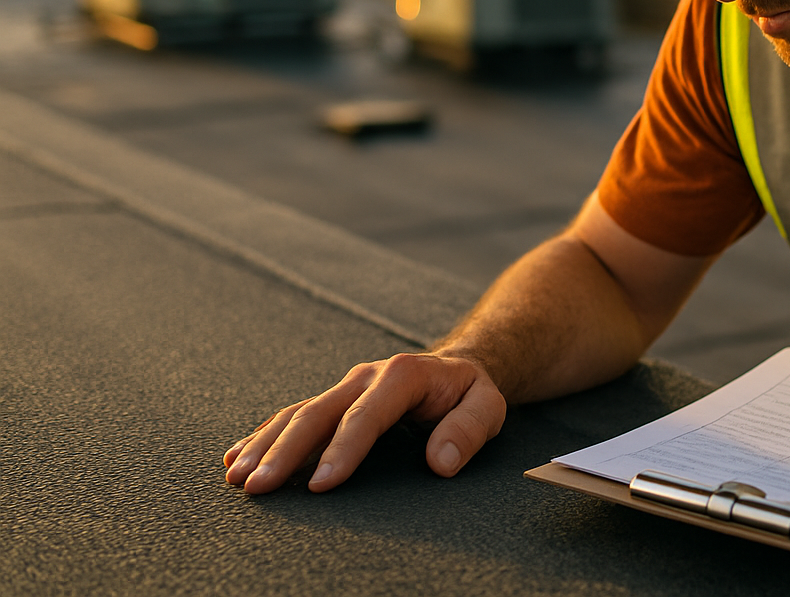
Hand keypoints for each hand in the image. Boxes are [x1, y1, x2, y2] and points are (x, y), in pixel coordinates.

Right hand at [223, 352, 506, 494]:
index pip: (366, 416)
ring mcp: (344, 387)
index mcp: (402, 375)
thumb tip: (442, 461)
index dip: (342, 450)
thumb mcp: (488, 405)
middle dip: (285, 452)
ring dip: (263, 445)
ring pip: (296, 414)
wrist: (455, 368)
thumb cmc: (469, 392)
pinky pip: (291, 416)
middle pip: (317, 414)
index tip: (322, 484)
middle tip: (259, 487)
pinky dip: (262, 436)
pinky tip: (236, 457)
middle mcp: (365, 377)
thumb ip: (469, 429)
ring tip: (237, 477)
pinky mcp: (332, 400)